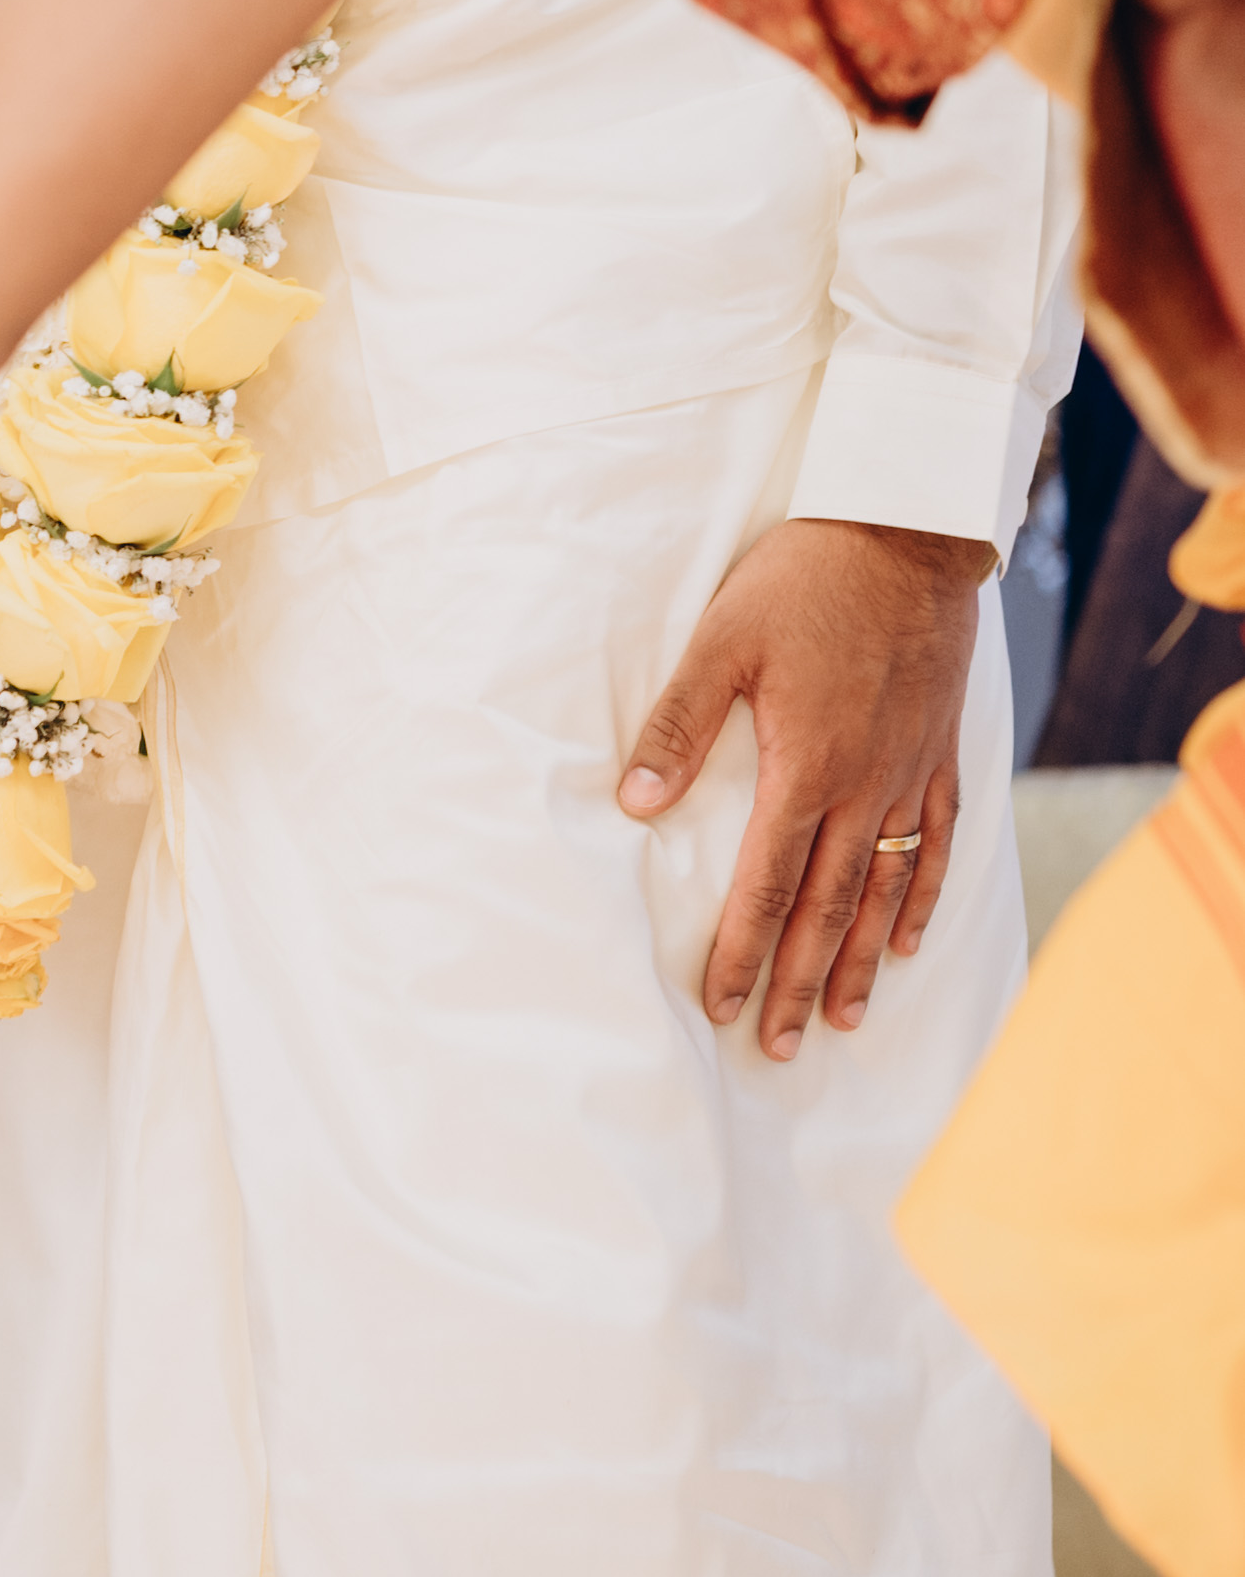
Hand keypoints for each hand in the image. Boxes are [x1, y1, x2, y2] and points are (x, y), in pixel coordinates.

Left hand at [616, 515, 988, 1056]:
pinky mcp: (941, 752)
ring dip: (861, 959)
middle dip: (800, 982)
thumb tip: (635, 803)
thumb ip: (680, 726)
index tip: (723, 1006)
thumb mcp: (722, 642)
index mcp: (806, 767)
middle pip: (827, 907)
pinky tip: (909, 938)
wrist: (906, 530)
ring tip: (845, 1019)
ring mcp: (911, 773)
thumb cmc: (803, 580)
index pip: (767, 886)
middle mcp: (865, 786)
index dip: (744, 953)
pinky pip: (936, 843)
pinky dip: (923, 896)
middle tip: (781, 1047)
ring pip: (885, 890)